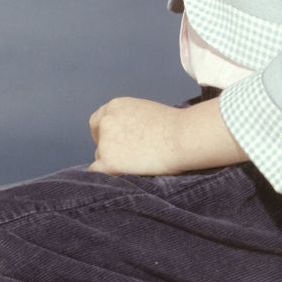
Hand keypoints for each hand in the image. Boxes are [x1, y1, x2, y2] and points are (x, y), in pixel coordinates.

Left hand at [88, 95, 247, 176]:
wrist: (184, 137)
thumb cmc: (174, 127)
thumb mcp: (146, 113)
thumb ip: (129, 121)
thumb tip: (124, 138)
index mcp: (116, 105)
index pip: (98, 122)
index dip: (106, 134)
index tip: (117, 144)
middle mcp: (106, 121)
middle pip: (98, 140)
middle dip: (109, 149)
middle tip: (127, 158)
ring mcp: (105, 141)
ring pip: (101, 158)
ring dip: (115, 163)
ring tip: (140, 163)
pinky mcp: (108, 161)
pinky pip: (98, 173)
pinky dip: (109, 176)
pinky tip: (125, 175)